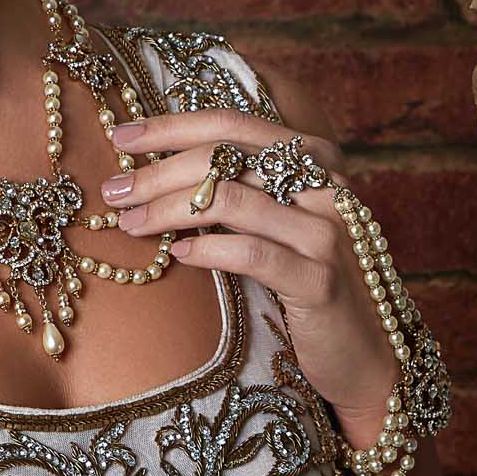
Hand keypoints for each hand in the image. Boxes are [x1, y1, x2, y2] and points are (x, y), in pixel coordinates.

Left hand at [101, 111, 397, 439]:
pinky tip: (178, 254)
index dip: (173, 125)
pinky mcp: (320, 280)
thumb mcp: (279, 223)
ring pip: (231, 199)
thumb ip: (240, 188)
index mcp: (315, 160)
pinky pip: (250, 252)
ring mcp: (327, 231)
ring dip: (167, 209)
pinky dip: (206, 249)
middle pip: (226, 157)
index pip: (235, 124)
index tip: (122, 136)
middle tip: (114, 191)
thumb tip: (154, 166)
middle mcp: (326, 185)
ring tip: (130, 224)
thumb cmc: (306, 280)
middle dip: (158, 171)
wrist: (362, 351)